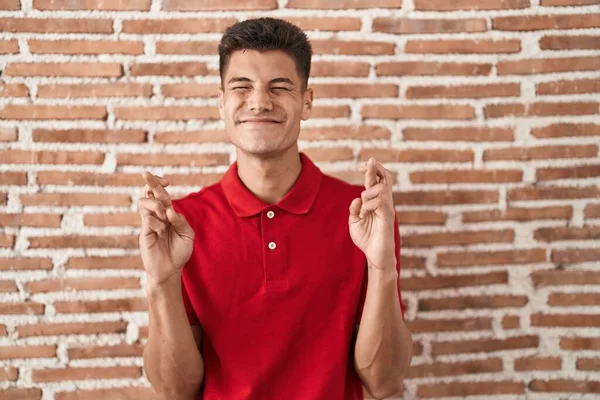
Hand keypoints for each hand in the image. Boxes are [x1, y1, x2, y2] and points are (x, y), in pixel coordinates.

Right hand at [138, 172, 194, 286]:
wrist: (170, 270)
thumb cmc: (180, 252)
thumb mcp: (187, 235)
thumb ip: (181, 222)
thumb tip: (170, 210)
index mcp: (169, 214)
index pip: (162, 195)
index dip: (160, 185)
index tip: (165, 180)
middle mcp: (158, 216)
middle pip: (150, 194)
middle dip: (150, 183)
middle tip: (147, 174)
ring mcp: (149, 224)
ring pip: (144, 204)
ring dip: (155, 205)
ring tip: (164, 215)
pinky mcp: (144, 234)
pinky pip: (147, 221)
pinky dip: (156, 223)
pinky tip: (161, 233)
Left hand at [349, 158, 395, 270]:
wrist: (375, 256)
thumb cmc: (367, 239)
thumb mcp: (354, 222)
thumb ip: (354, 209)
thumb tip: (356, 199)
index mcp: (376, 202)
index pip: (377, 181)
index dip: (371, 170)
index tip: (361, 165)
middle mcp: (384, 203)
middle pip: (385, 178)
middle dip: (376, 168)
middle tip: (369, 160)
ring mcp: (387, 209)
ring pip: (381, 188)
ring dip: (367, 193)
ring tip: (363, 209)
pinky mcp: (387, 217)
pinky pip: (379, 202)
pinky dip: (368, 205)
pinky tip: (365, 214)